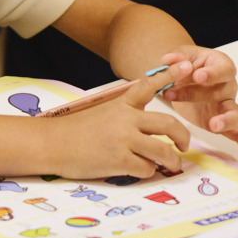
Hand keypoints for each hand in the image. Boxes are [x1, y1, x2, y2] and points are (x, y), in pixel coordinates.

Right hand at [48, 63, 192, 179]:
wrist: (51, 143)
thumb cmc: (73, 130)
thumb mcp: (101, 112)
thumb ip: (124, 114)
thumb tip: (145, 126)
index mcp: (121, 104)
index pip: (149, 86)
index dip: (169, 76)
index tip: (186, 67)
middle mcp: (126, 119)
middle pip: (168, 124)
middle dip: (183, 136)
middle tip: (185, 145)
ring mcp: (124, 140)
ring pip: (163, 151)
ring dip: (172, 160)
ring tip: (172, 164)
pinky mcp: (119, 161)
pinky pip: (147, 168)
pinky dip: (149, 171)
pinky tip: (141, 169)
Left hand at [159, 47, 237, 155]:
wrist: (180, 79)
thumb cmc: (184, 65)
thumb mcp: (177, 57)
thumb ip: (173, 59)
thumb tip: (169, 60)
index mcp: (218, 64)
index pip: (224, 67)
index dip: (213, 72)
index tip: (198, 75)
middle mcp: (227, 84)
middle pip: (222, 90)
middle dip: (198, 93)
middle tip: (176, 94)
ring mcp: (227, 104)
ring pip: (235, 112)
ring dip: (227, 120)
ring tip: (214, 126)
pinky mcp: (222, 121)